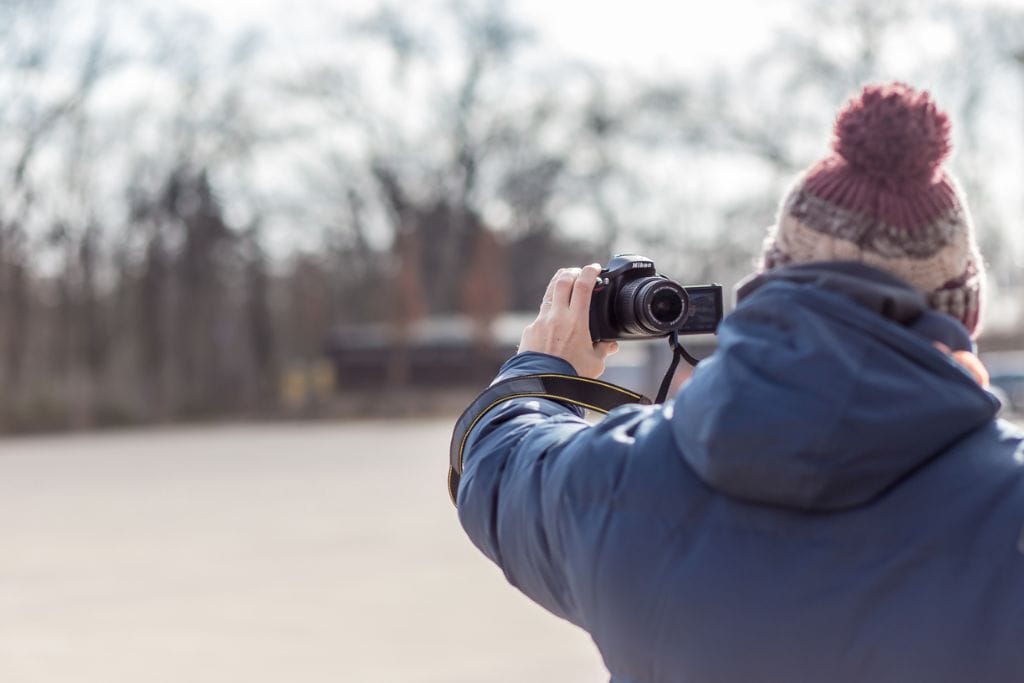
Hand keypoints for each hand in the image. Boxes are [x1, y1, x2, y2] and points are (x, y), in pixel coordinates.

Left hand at [518, 264, 618, 378]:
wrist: (542, 387)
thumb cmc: (570, 376)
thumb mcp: (594, 364)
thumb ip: (603, 350)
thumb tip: (611, 345)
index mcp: (576, 321)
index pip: (583, 285)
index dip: (590, 271)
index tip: (595, 267)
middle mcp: (556, 317)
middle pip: (562, 280)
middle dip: (572, 272)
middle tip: (579, 273)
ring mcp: (540, 322)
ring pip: (549, 294)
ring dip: (558, 286)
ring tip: (566, 286)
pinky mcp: (529, 331)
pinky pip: (540, 315)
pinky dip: (549, 311)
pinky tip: (554, 320)